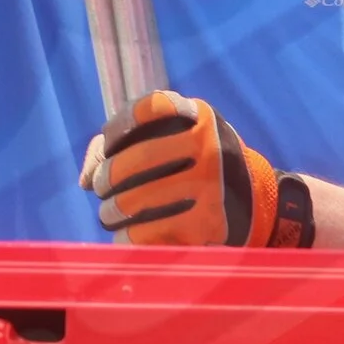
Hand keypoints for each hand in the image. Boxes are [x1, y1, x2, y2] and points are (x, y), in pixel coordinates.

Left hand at [80, 90, 310, 248]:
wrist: (259, 204)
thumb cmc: (201, 167)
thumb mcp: (181, 140)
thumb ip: (127, 144)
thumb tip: (85, 178)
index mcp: (201, 120)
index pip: (151, 106)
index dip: (120, 123)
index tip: (110, 141)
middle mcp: (209, 149)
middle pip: (137, 159)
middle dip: (107, 177)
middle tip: (101, 188)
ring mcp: (210, 188)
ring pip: (138, 200)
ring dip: (111, 211)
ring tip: (109, 215)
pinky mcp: (208, 225)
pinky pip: (151, 232)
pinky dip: (129, 237)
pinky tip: (125, 236)